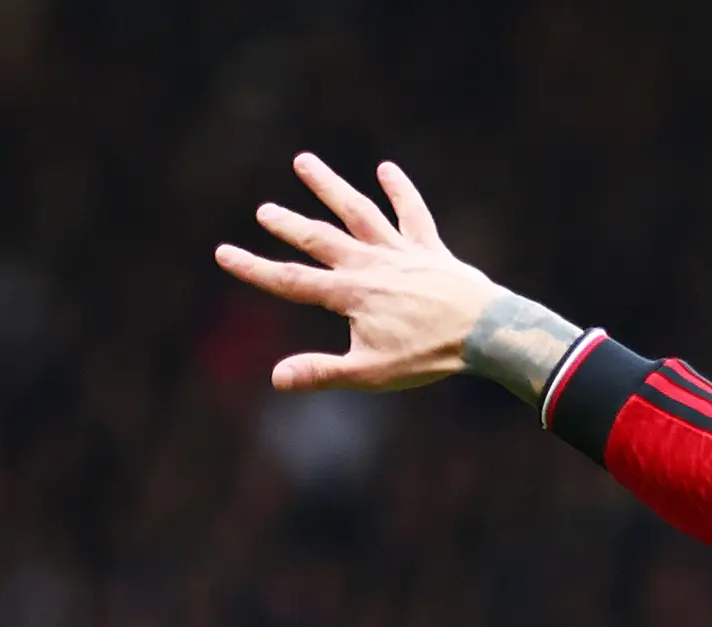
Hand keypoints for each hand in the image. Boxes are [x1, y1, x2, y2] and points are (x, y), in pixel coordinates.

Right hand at [214, 155, 509, 393]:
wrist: (487, 335)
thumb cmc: (430, 357)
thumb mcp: (371, 372)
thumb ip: (322, 372)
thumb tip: (276, 379)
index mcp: (350, 295)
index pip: (291, 281)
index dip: (255, 268)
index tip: (223, 253)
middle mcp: (369, 265)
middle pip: (319, 239)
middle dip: (289, 224)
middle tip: (265, 211)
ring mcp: (399, 253)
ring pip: (357, 212)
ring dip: (330, 187)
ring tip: (304, 161)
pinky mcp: (430, 249)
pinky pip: (413, 215)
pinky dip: (400, 192)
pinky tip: (387, 169)